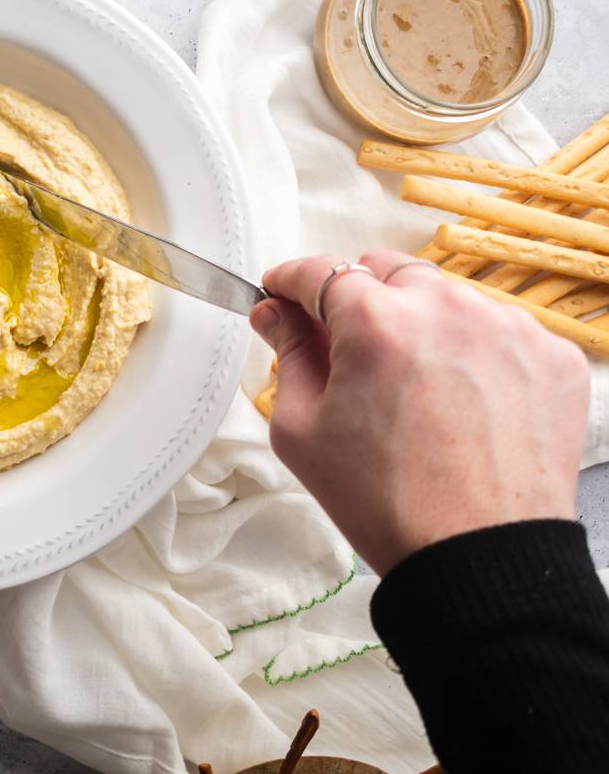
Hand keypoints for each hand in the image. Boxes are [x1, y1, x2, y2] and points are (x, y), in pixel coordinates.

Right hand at [252, 248, 587, 574]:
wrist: (480, 559)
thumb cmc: (391, 504)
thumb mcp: (304, 431)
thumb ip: (288, 356)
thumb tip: (278, 316)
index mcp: (377, 323)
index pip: (321, 271)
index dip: (291, 282)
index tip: (283, 294)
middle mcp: (447, 309)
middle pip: (387, 271)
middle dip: (361, 300)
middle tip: (350, 352)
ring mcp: (509, 328)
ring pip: (446, 297)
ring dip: (421, 323)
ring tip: (414, 387)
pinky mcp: (551, 355)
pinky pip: (499, 329)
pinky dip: (474, 351)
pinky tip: (460, 401)